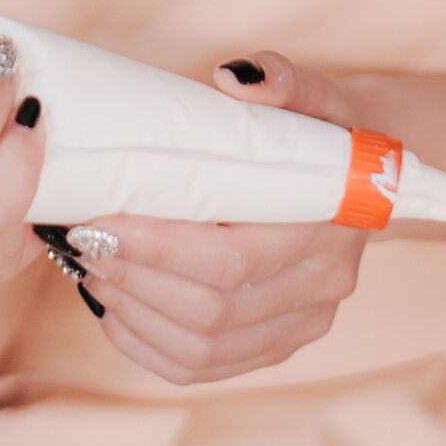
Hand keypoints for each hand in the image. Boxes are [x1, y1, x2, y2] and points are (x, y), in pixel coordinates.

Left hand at [72, 47, 367, 384]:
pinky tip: (113, 310)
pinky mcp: (276, 346)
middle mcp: (323, 288)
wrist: (364, 175)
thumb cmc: (323, 126)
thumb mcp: (313, 90)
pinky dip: (149, 346)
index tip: (99, 219)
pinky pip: (204, 367)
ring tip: (90, 270)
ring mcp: (302, 326)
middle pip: (213, 310)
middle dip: (134, 280)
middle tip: (82, 241)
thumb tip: (229, 78)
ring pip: (204, 348)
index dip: (159, 248)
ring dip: (134, 316)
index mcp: (331, 226)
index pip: (234, 258)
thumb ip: (280, 78)